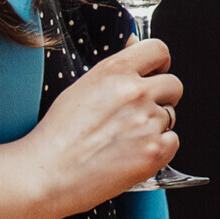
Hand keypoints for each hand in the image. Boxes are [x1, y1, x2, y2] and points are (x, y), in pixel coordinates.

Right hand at [23, 36, 184, 206]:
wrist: (45, 174)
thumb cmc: (56, 136)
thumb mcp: (81, 88)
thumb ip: (115, 69)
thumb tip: (135, 44)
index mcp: (114, 72)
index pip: (158, 50)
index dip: (160, 63)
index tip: (155, 73)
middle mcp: (134, 93)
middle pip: (173, 85)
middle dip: (161, 97)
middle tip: (137, 114)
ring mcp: (147, 122)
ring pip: (171, 115)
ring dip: (155, 125)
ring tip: (123, 139)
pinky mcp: (155, 151)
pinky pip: (173, 141)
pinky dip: (159, 148)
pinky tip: (131, 154)